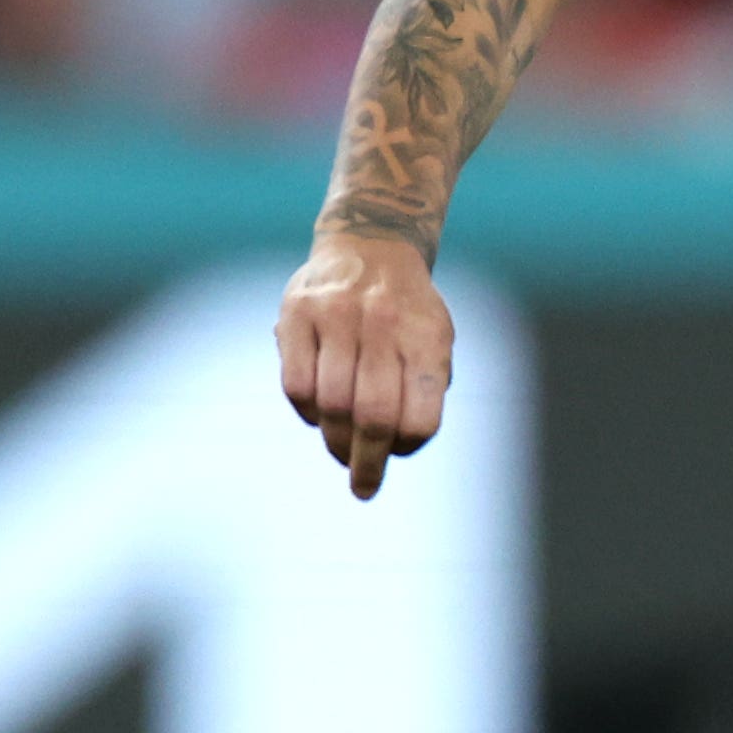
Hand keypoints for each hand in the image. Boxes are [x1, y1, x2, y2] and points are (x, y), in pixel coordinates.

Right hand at [279, 226, 454, 500]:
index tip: (400, 452)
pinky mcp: (297, 313)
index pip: (420, 416)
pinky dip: (308, 412)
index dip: (408, 446)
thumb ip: (425, 390)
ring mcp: (337, 315)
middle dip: (367, 463)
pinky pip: (297, 386)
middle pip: (373, 417)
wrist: (371, 245)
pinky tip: (319, 413)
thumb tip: (395, 447)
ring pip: (331, 405)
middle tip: (364, 486)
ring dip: (335, 441)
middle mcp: (383, 322)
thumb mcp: (436, 340)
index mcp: (427, 336)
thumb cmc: (408, 311)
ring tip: (341, 451)